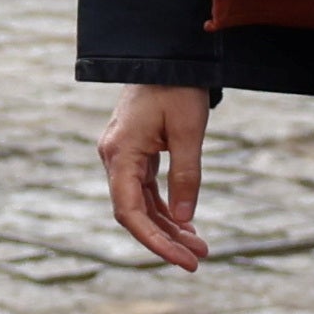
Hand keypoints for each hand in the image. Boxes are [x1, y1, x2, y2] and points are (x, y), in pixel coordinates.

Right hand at [97, 84, 213, 270]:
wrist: (168, 53)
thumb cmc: (178, 87)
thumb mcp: (189, 132)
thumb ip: (186, 176)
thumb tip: (185, 220)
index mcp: (120, 154)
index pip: (129, 212)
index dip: (154, 241)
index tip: (182, 260)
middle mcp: (115, 157)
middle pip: (135, 213)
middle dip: (166, 239)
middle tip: (198, 259)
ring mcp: (122, 155)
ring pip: (141, 203)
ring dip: (168, 226)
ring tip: (199, 246)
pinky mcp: (134, 152)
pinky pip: (145, 189)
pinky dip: (165, 208)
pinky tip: (186, 224)